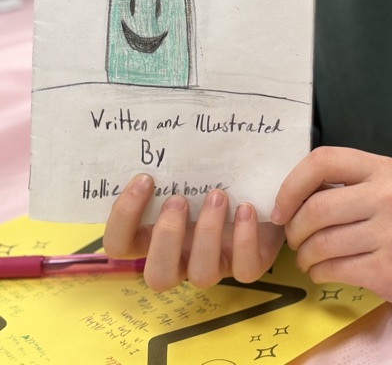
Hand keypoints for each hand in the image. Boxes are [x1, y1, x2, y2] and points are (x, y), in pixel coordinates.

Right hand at [103, 174, 283, 290]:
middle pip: (157, 276)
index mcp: (154, 235)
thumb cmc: (213, 173)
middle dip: (167, 236)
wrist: (260, 185)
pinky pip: (244, 269)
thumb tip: (153, 128)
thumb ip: (169, 161)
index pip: (119, 244)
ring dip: (207, 233)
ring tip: (217, 195)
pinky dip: (244, 238)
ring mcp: (215, 264)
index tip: (145, 179)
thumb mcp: (190, 167)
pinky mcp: (249, 264)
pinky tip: (246, 207)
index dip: (124, 218)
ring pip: (201, 275)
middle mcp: (181, 257)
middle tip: (180, 198)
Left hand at [271, 146, 391, 316]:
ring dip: (304, 256)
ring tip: (308, 259)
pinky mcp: (390, 270)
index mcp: (383, 168)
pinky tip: (323, 272)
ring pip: (322, 243)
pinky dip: (319, 273)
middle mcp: (388, 195)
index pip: (323, 160)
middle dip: (293, 229)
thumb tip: (294, 193)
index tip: (280, 209)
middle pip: (316, 208)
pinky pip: (335, 269)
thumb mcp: (390, 187)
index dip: (291, 184)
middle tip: (295, 240)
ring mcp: (391, 233)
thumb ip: (350, 184)